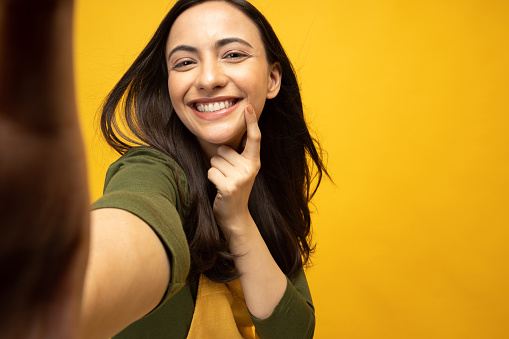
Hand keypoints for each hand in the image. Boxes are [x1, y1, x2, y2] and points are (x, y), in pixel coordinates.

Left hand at [207, 104, 260, 235]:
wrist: (235, 216)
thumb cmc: (233, 189)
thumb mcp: (240, 171)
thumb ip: (236, 155)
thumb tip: (223, 142)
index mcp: (254, 162)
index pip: (254, 138)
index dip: (251, 122)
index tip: (248, 106)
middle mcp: (250, 168)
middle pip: (223, 150)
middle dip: (220, 161)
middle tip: (227, 176)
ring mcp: (241, 177)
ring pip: (215, 160)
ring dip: (215, 171)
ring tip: (224, 182)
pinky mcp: (229, 186)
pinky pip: (211, 171)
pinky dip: (211, 178)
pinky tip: (219, 188)